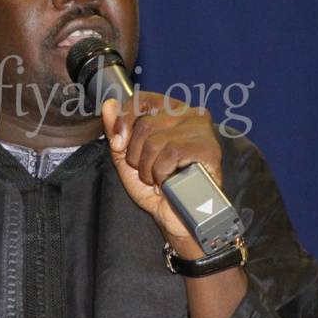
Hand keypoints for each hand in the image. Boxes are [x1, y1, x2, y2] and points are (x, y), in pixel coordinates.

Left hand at [101, 92, 223, 258]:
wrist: (175, 217)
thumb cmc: (157, 186)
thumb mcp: (128, 156)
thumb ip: (116, 130)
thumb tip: (108, 105)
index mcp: (171, 110)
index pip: (141, 100)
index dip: (124, 122)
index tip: (119, 144)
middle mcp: (189, 113)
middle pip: (144, 124)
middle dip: (136, 155)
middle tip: (146, 171)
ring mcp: (201, 129)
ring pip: (155, 141)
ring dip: (148, 169)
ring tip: (158, 179)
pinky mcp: (209, 147)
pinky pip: (172, 153)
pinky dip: (162, 173)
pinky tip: (168, 181)